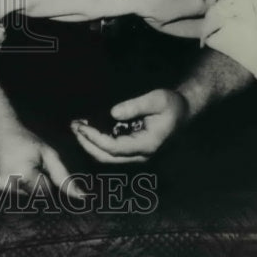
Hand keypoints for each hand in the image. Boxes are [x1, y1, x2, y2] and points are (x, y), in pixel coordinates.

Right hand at [0, 130, 84, 198]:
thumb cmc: (25, 141)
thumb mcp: (48, 154)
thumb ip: (63, 176)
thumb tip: (81, 197)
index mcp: (22, 176)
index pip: (45, 193)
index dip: (47, 180)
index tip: (41, 166)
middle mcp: (8, 185)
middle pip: (35, 197)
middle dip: (37, 184)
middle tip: (31, 164)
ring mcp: (0, 189)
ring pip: (26, 196)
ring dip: (28, 185)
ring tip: (22, 165)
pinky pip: (16, 194)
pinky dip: (20, 185)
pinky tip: (15, 170)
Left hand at [71, 88, 189, 163]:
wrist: (183, 111)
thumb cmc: (171, 103)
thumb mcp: (157, 99)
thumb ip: (135, 106)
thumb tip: (113, 113)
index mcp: (147, 144)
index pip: (113, 148)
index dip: (94, 138)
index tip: (81, 126)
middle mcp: (141, 155)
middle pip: (106, 157)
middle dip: (87, 143)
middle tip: (73, 126)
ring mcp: (137, 155)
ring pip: (107, 157)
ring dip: (89, 143)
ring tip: (76, 125)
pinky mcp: (132, 150)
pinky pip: (111, 151)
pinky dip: (97, 142)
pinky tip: (88, 127)